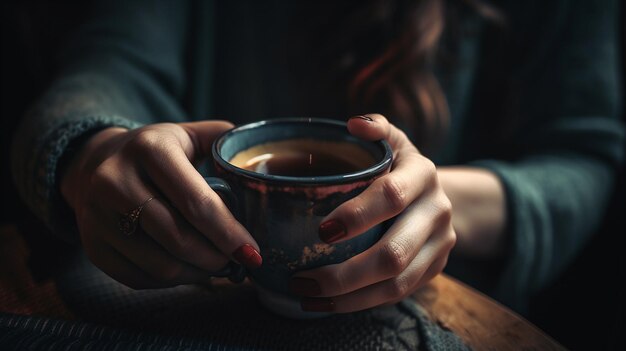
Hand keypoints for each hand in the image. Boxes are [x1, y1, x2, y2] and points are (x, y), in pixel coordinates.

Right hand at [60, 121, 261, 288]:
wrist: (95, 164)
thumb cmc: (157, 152)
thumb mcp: (189, 135)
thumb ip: (224, 143)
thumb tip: (259, 167)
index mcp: (149, 148)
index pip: (197, 202)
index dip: (229, 233)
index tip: (253, 251)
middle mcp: (115, 180)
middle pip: (179, 238)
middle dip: (217, 257)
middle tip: (238, 260)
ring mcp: (97, 216)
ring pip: (161, 265)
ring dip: (198, 272)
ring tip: (216, 263)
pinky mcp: (93, 245)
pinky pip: (141, 278)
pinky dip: (173, 280)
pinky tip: (189, 267)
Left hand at [289, 114, 455, 312]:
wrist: (436, 197)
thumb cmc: (398, 167)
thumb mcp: (393, 142)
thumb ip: (376, 129)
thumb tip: (353, 124)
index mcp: (423, 174)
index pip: (391, 196)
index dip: (357, 215)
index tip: (321, 230)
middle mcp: (438, 211)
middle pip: (393, 253)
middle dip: (344, 273)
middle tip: (302, 278)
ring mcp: (440, 245)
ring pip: (396, 284)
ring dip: (347, 298)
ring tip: (306, 297)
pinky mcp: (434, 270)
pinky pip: (397, 296)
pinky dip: (359, 304)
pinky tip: (326, 304)